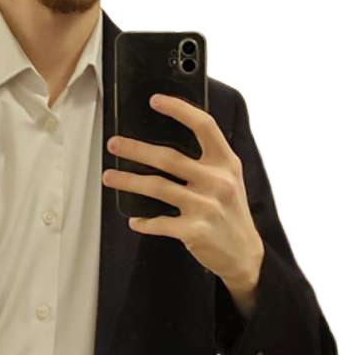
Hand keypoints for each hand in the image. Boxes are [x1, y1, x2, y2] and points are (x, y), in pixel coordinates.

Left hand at [102, 94, 263, 284]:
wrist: (245, 254)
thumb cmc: (230, 212)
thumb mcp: (229, 179)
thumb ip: (207, 160)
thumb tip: (166, 144)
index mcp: (226, 162)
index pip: (204, 126)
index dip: (179, 109)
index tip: (156, 101)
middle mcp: (217, 181)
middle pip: (169, 157)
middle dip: (136, 149)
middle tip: (114, 144)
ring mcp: (206, 206)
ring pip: (157, 187)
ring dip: (128, 181)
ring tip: (109, 177)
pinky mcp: (195, 231)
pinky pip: (160, 222)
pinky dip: (144, 222)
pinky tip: (135, 220)